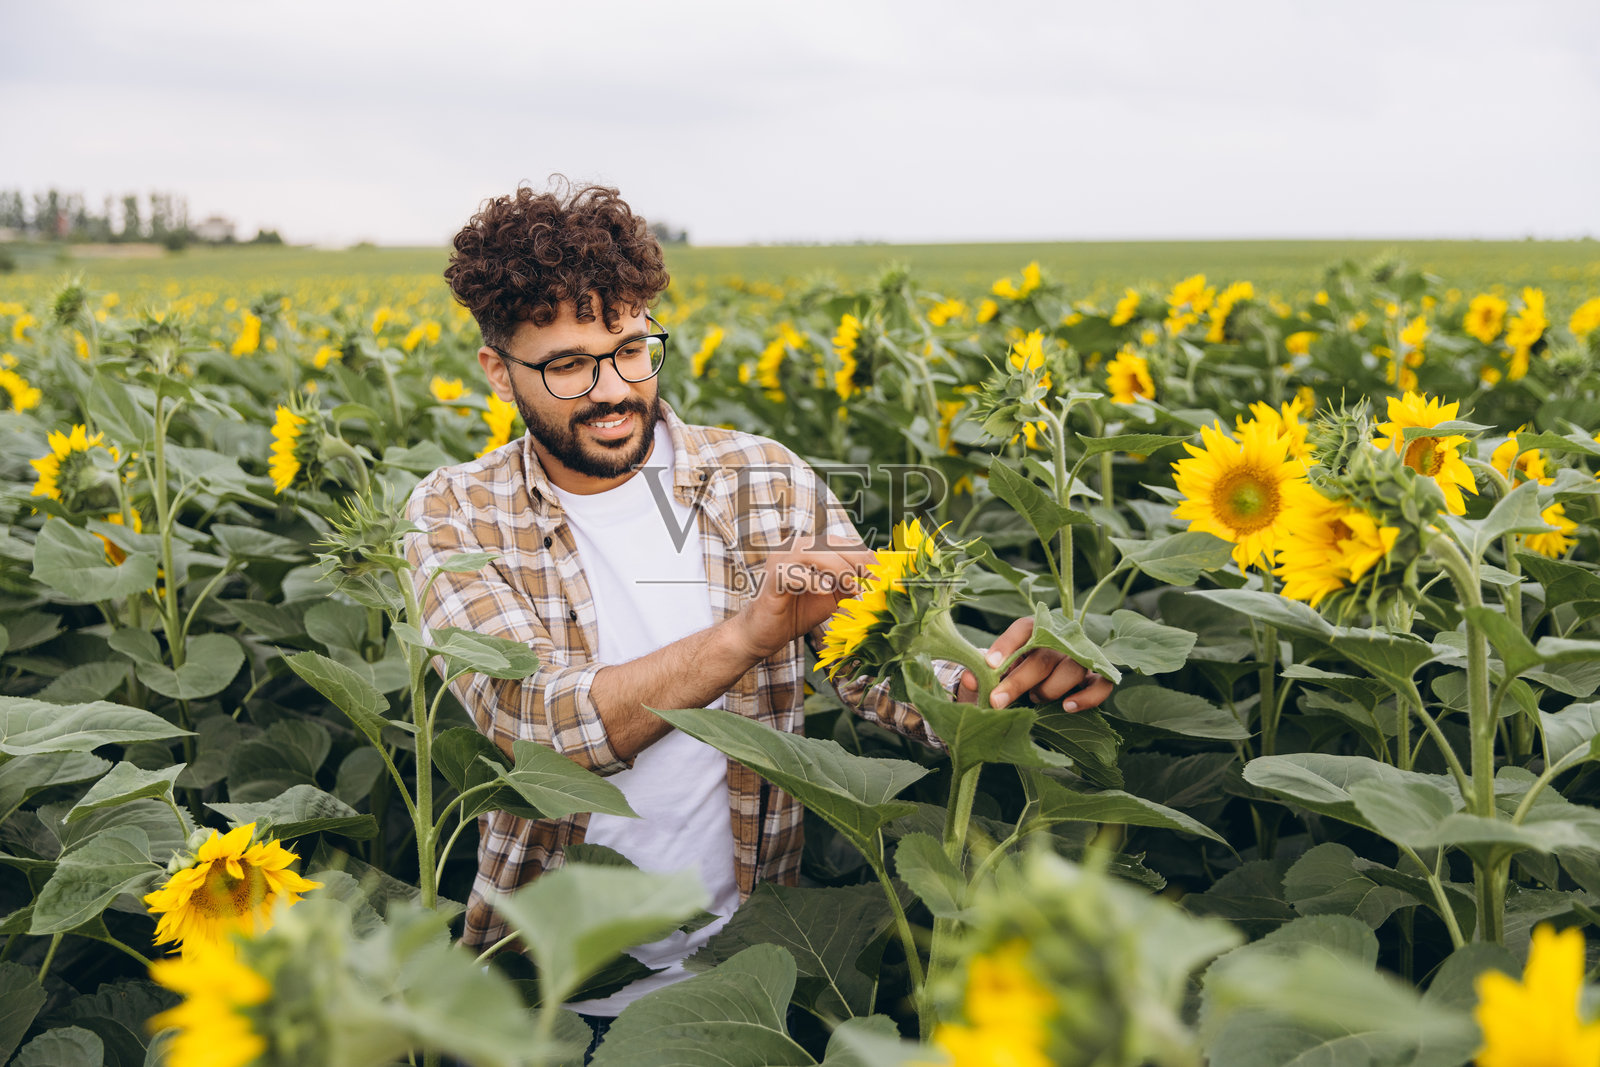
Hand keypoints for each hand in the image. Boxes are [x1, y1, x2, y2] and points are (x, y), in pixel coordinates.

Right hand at [731, 543, 875, 661]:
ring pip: (812, 552)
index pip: (842, 542)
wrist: (763, 634)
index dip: (864, 554)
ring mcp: (780, 561)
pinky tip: (825, 591)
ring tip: (852, 585)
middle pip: (830, 543)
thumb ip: (849, 585)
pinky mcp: (771, 579)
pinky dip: (811, 580)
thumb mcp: (831, 597)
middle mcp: (794, 548)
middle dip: (856, 559)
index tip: (883, 572)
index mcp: (809, 549)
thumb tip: (876, 580)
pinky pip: (792, 572)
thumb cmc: (797, 613)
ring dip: (837, 567)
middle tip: (873, 579)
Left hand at [955, 616, 1112, 712]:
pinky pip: (1101, 685)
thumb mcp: (995, 672)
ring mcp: (1081, 658)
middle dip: (1018, 682)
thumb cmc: (1013, 673)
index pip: (1024, 628)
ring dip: (1050, 690)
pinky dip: (1087, 697)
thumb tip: (970, 679)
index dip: (1007, 645)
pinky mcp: (1096, 677)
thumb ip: (982, 673)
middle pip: (1043, 657)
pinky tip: (1068, 707)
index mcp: (1034, 630)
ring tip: (1035, 699)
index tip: (989, 665)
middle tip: (996, 701)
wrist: (1034, 685)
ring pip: (1072, 670)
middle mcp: (1061, 640)